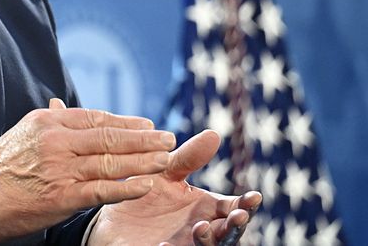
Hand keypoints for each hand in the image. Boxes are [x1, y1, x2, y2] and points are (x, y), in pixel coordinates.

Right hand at [0, 99, 176, 244]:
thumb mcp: (22, 134)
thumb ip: (49, 122)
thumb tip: (63, 105)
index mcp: (47, 122)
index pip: (96, 118)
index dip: (126, 122)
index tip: (148, 125)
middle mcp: (56, 141)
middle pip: (110, 137)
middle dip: (144, 139)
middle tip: (169, 138)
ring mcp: (60, 168)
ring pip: (112, 162)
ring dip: (144, 161)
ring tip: (166, 160)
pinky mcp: (62, 196)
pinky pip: (102, 190)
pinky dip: (127, 187)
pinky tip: (146, 185)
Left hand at [87, 129, 262, 244]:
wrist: (112, 217)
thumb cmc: (145, 194)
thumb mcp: (166, 172)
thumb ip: (188, 158)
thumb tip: (214, 134)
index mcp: (206, 209)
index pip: (233, 207)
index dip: (246, 204)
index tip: (255, 196)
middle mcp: (200, 230)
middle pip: (227, 233)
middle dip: (234, 226)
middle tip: (238, 216)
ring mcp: (183, 245)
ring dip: (208, 240)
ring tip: (203, 228)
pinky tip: (165, 245)